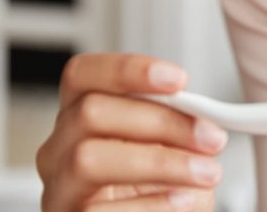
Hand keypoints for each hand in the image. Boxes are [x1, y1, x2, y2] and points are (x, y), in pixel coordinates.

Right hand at [36, 53, 227, 210]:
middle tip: (210, 138)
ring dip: (159, 163)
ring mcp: (57, 190)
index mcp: (79, 117)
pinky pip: (96, 211)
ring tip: (205, 174)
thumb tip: (201, 114)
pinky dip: (150, 204)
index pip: (82, 75)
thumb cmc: (159, 191)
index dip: (127, 69)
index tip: (178, 80)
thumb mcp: (168, 148)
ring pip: (87, 159)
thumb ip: (175, 122)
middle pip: (90, 112)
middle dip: (160, 121)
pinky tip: (181, 201)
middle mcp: (57, 150)